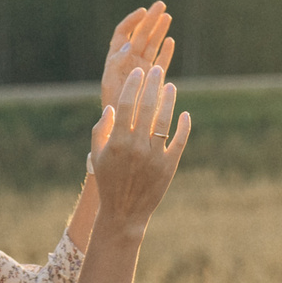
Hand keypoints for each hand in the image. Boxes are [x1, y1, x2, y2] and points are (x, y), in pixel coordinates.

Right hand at [89, 66, 189, 227]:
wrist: (124, 212)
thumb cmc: (108, 181)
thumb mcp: (97, 156)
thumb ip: (101, 130)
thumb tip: (112, 107)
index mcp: (117, 142)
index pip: (126, 105)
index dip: (133, 86)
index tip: (138, 72)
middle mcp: (136, 147)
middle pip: (147, 108)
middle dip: (153, 85)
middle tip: (157, 70)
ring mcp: (155, 156)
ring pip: (165, 121)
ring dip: (169, 100)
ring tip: (171, 86)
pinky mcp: (169, 166)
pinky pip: (179, 140)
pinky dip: (183, 126)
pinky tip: (184, 114)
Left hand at [94, 3, 173, 155]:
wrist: (119, 140)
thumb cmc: (112, 116)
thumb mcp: (112, 87)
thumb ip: (117, 65)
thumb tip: (125, 45)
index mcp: (115, 64)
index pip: (122, 34)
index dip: (132, 21)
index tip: (143, 11)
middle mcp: (127, 66)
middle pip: (139, 36)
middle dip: (150, 20)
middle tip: (161, 4)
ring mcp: (140, 74)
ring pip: (150, 47)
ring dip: (158, 31)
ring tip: (168, 15)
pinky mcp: (151, 84)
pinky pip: (158, 63)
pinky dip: (164, 52)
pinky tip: (171, 41)